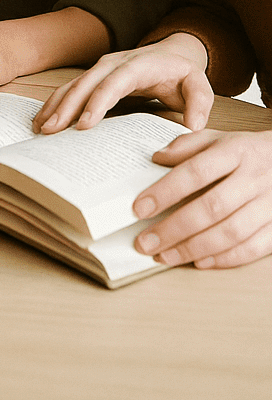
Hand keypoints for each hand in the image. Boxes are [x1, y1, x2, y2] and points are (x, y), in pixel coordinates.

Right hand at [33, 37, 212, 134]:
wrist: (170, 55)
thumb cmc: (182, 74)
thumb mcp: (198, 85)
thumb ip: (200, 103)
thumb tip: (192, 126)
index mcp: (137, 66)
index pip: (114, 83)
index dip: (97, 103)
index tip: (84, 125)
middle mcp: (113, 64)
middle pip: (85, 84)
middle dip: (66, 107)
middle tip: (51, 130)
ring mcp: (100, 69)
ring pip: (73, 85)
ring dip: (55, 106)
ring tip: (40, 129)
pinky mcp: (93, 78)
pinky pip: (70, 90)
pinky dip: (55, 104)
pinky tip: (43, 121)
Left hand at [133, 129, 271, 269]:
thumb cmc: (248, 152)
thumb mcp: (219, 138)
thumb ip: (187, 145)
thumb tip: (156, 158)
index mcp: (235, 151)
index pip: (195, 171)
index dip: (166, 191)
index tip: (140, 208)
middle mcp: (254, 178)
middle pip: (211, 207)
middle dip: (174, 229)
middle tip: (145, 243)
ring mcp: (270, 204)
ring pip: (230, 233)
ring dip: (194, 248)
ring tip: (165, 256)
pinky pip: (252, 248)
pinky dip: (224, 259)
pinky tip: (200, 261)